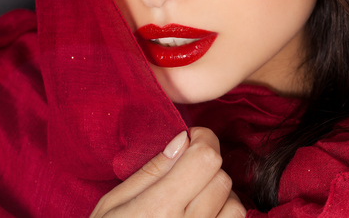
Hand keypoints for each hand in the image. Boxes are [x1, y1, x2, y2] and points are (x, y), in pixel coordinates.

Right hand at [89, 127, 246, 217]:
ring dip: (220, 198)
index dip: (203, 140)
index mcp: (158, 210)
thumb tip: (183, 139)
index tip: (193, 139)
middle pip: (222, 179)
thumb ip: (151, 171)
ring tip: (194, 202)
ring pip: (236, 207)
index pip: (205, 159)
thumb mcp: (112, 205)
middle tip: (186, 173)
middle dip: (207, 168)